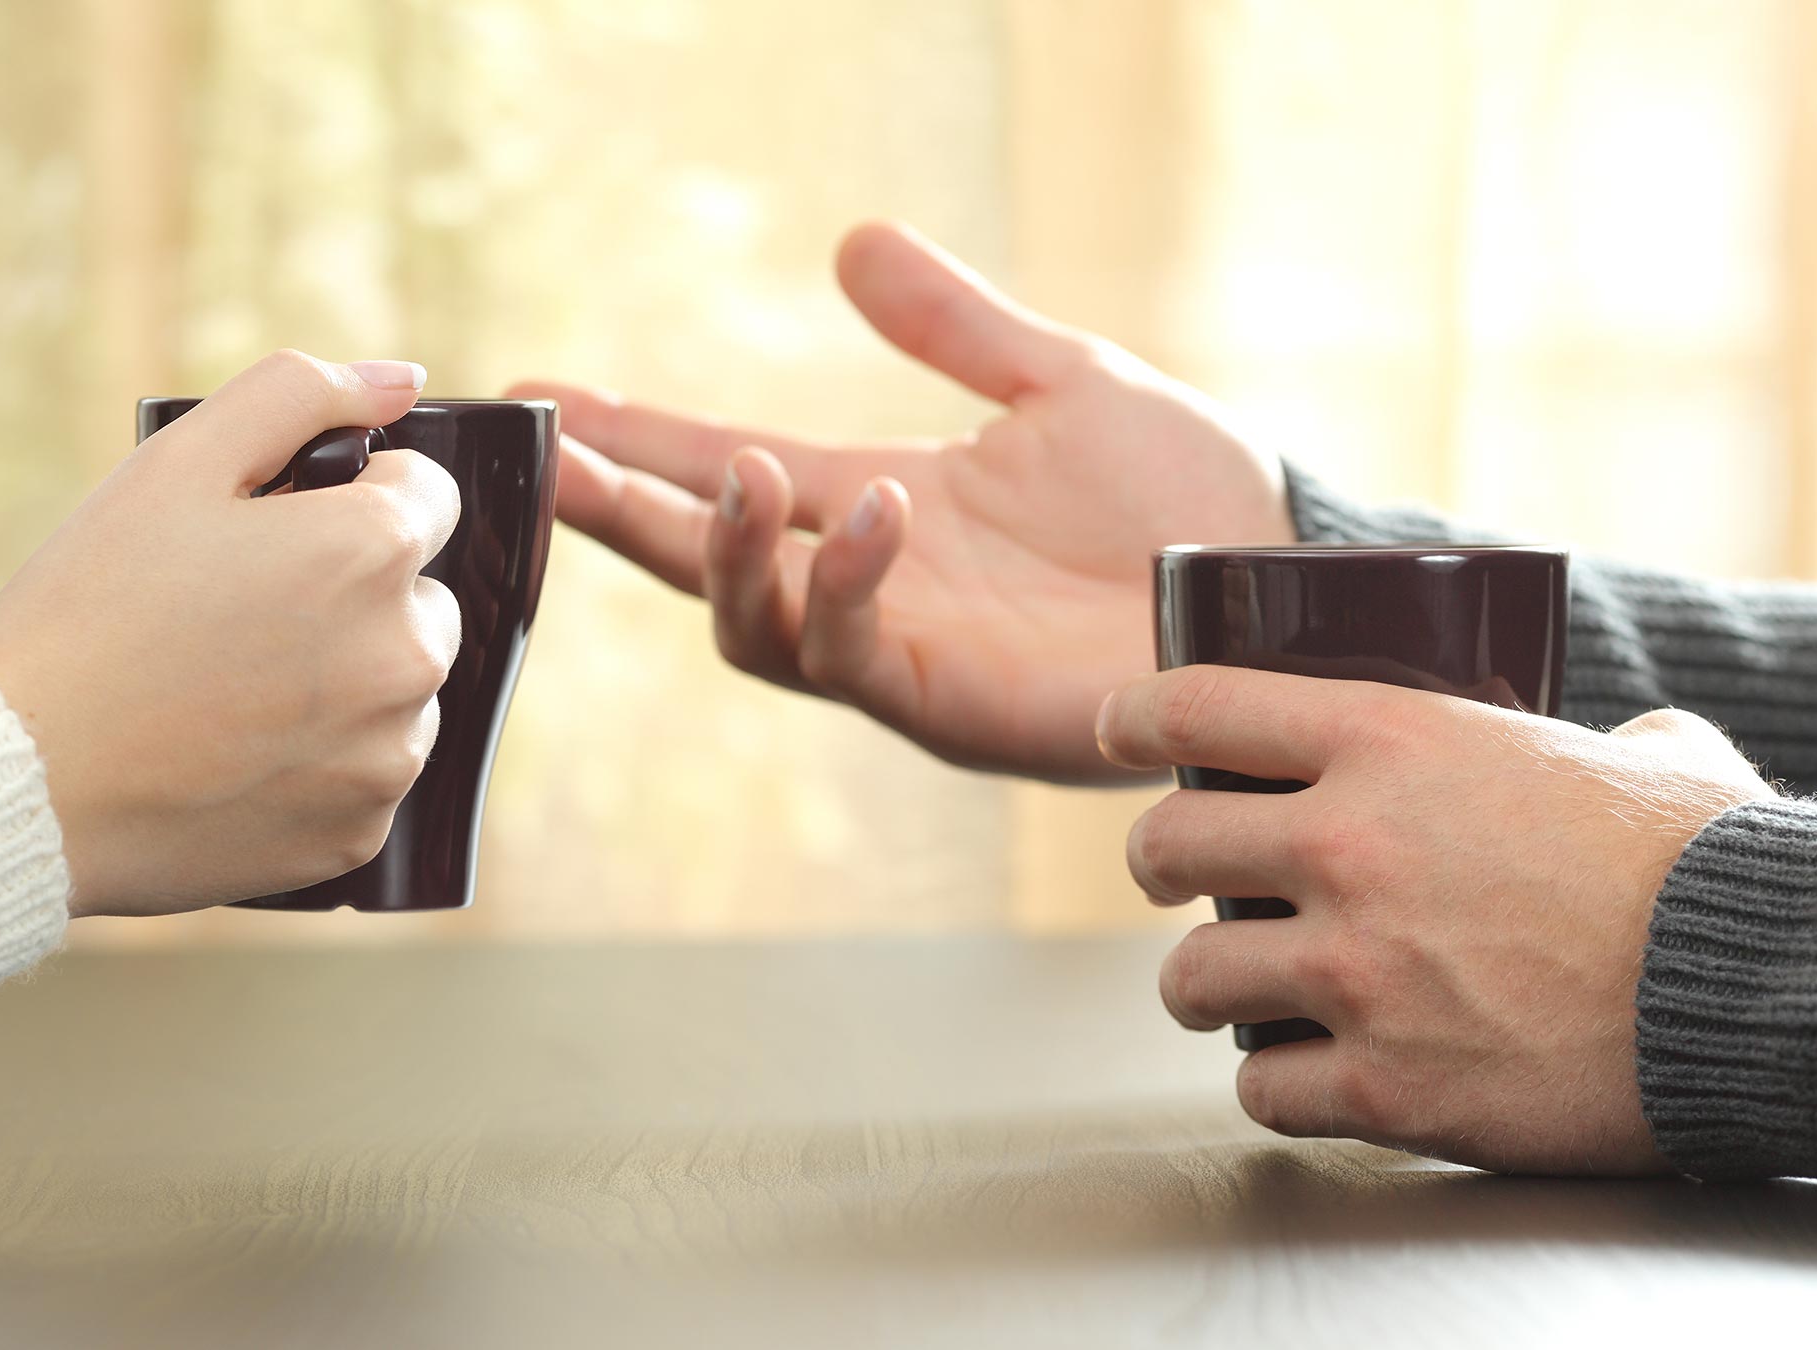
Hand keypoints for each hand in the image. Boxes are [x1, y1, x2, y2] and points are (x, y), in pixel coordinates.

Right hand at [0, 351, 459, 917]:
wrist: (24, 779)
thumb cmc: (89, 612)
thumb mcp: (177, 463)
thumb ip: (298, 395)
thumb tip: (398, 379)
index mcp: (371, 551)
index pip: (426, 496)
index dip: (347, 502)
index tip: (278, 532)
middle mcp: (407, 656)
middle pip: (421, 598)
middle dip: (355, 595)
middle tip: (240, 616)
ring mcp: (388, 755)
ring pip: (401, 692)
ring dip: (345, 682)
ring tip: (230, 689)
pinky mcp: (361, 834)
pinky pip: (367, 777)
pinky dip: (319, 766)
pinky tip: (235, 755)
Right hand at [510, 221, 1287, 782]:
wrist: (1275, 578)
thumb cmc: (1183, 495)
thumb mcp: (1059, 382)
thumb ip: (954, 325)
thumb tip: (851, 244)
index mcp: (882, 508)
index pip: (729, 470)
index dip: (636, 442)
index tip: (541, 402)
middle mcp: (871, 587)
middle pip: (703, 562)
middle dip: (621, 514)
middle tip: (552, 463)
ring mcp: (902, 653)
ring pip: (756, 628)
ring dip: (726, 555)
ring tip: (742, 473)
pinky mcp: (948, 705)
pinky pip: (856, 654)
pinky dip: (847, 582)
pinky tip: (877, 511)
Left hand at [1098, 667, 1777, 1173]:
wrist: (1759, 984)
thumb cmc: (1705, 859)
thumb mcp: (1630, 753)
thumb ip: (1586, 738)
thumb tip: (1623, 747)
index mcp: (1392, 742)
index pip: (1203, 707)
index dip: (1136, 717)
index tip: (1116, 729)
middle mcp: (1349, 850)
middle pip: (1166, 849)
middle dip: (1157, 866)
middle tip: (1175, 881)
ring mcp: (1357, 974)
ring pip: (1192, 983)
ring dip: (1204, 990)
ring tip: (1233, 994)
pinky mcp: (1385, 1086)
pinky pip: (1264, 1090)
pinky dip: (1278, 1086)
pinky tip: (1307, 1076)